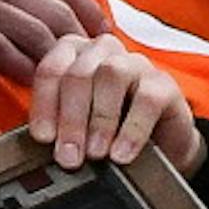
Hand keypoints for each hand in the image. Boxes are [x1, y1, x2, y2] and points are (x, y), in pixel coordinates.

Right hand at [0, 0, 108, 83]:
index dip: (90, 10)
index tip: (102, 29)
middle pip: (58, 17)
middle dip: (80, 41)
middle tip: (93, 60)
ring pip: (37, 38)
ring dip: (58, 59)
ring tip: (70, 75)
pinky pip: (4, 53)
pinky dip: (24, 68)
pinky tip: (35, 79)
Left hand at [28, 34, 203, 174]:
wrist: (159, 149)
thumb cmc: (110, 135)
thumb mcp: (77, 131)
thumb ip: (58, 130)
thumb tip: (45, 148)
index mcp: (73, 55)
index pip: (51, 70)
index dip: (45, 105)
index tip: (44, 138)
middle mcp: (103, 51)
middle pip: (79, 73)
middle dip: (71, 118)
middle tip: (69, 156)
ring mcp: (135, 63)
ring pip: (112, 75)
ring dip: (100, 119)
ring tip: (96, 154)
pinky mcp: (164, 83)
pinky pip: (147, 99)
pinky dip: (132, 130)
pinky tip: (122, 154)